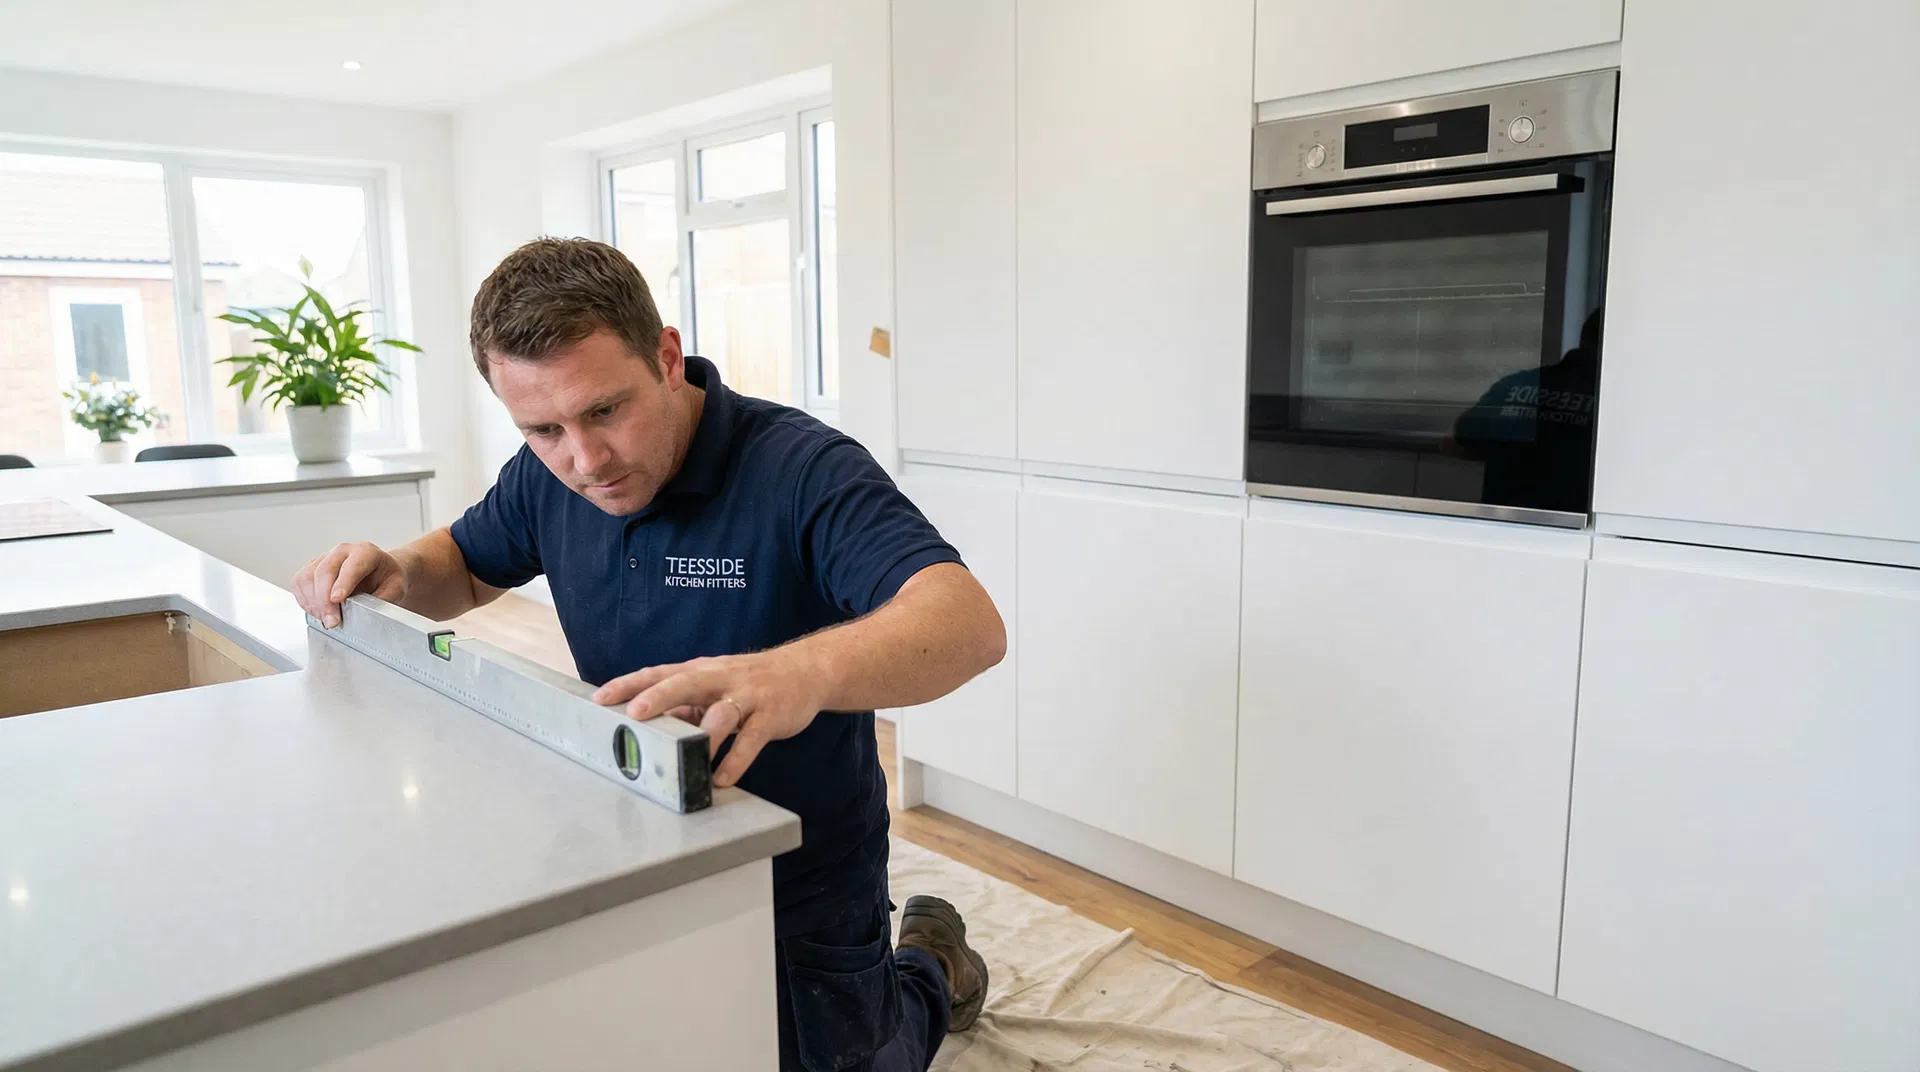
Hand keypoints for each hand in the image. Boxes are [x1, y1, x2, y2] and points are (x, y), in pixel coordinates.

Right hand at [292, 542, 408, 627]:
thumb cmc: (387, 577)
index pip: (351, 566)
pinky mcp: (312, 567)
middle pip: (324, 571)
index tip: (337, 599)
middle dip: (325, 600)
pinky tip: (317, 611)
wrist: (381, 571)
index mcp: (366, 552)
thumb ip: (384, 598)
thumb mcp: (396, 587)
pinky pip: (299, 582)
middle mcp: (342, 551)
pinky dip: (304, 600)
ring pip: (307, 576)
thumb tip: (367, 612)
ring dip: (313, 602)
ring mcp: (324, 558)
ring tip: (326, 619)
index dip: (343, 583)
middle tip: (332, 621)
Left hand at [592, 649, 829, 787]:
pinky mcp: (771, 715)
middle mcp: (721, 678)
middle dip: (660, 697)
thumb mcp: (715, 686)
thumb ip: (685, 705)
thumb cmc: (750, 682)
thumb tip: (648, 726)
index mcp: (702, 671)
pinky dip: (737, 760)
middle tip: (635, 714)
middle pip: (687, 683)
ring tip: (683, 760)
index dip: (629, 684)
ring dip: (703, 737)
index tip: (599, 698)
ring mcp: (748, 696)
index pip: (659, 672)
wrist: (806, 671)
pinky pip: (752, 739)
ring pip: (723, 713)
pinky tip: (722, 780)